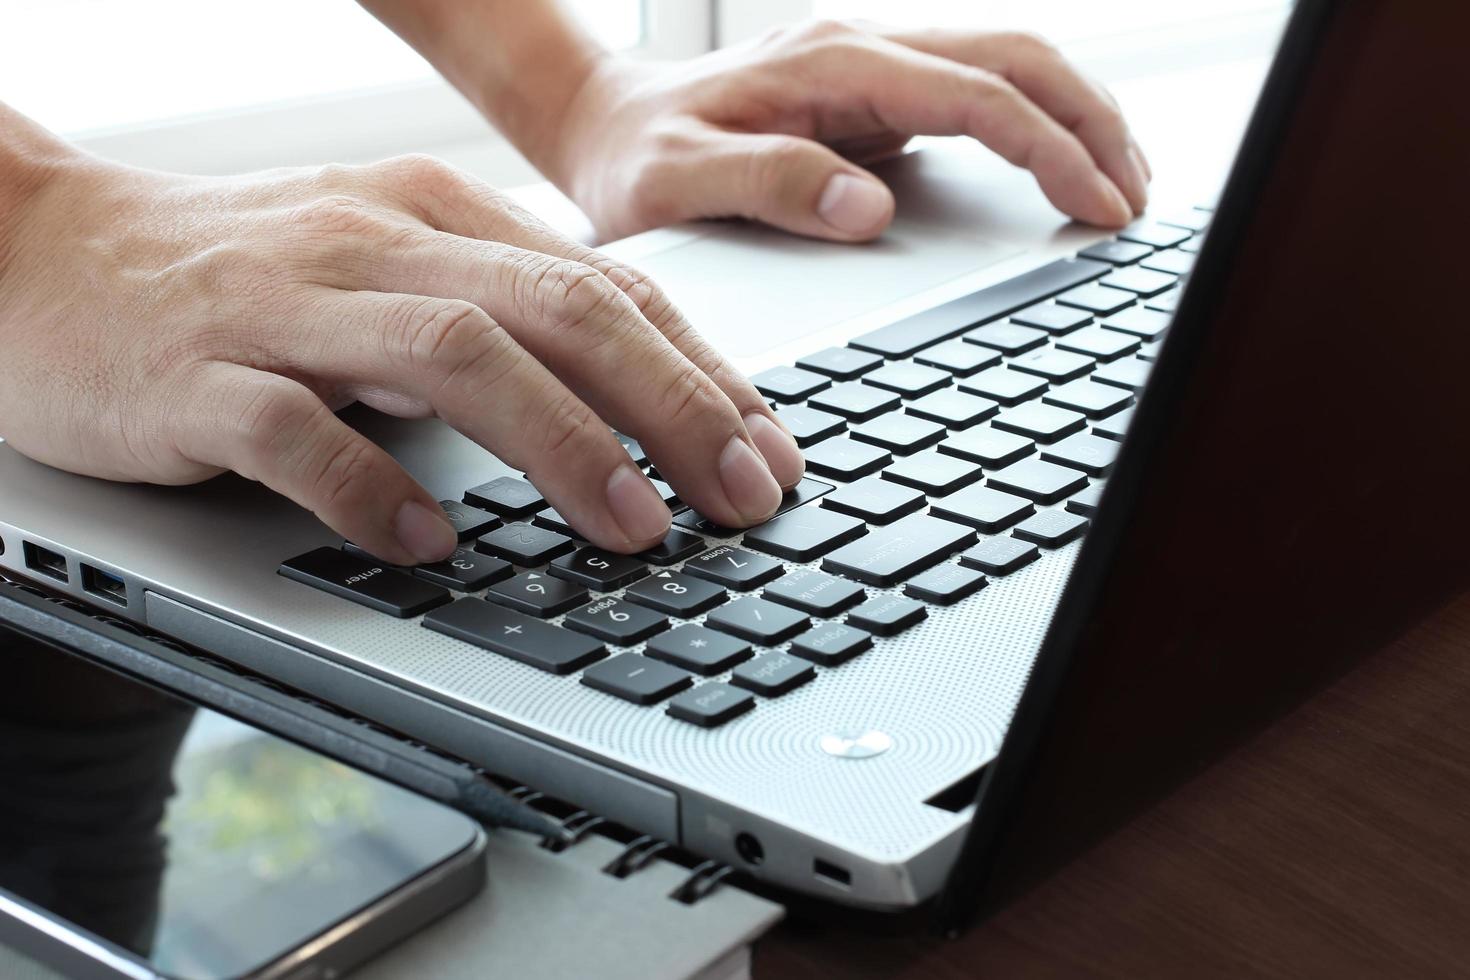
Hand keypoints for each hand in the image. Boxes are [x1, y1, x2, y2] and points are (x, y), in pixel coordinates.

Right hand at [0, 140, 803, 564]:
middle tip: (744, 495)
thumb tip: (628, 404)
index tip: (769, 451)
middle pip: (557, 307)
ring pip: (450, 354)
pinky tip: (431, 546)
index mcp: (434, 213)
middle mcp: (373, 243)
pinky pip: (291, 431)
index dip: (702, 371)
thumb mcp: (386, 273)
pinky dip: (370, 488)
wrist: (39, 254)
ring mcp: (282, 305)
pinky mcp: (190, 376)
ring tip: (635, 528)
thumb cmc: (238, 281)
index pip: (603, 284)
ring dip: (559, 444)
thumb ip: (494, 319)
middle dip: (672, 405)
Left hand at [546, 20, 1149, 241]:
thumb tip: (871, 207)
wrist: (604, 122)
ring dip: (1075, 116)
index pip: (976, 97)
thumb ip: (769, 186)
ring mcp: (872, 68)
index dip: (1050, 151)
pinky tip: (1058, 167)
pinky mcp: (873, 94)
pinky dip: (1035, 126)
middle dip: (1091, 123)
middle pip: (1016, 59)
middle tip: (1137, 199)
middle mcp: (862, 50)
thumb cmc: (634, 159)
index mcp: (830, 67)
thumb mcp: (676, 184)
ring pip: (1007, 66)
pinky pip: (977, 94)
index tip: (1099, 208)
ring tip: (1121, 182)